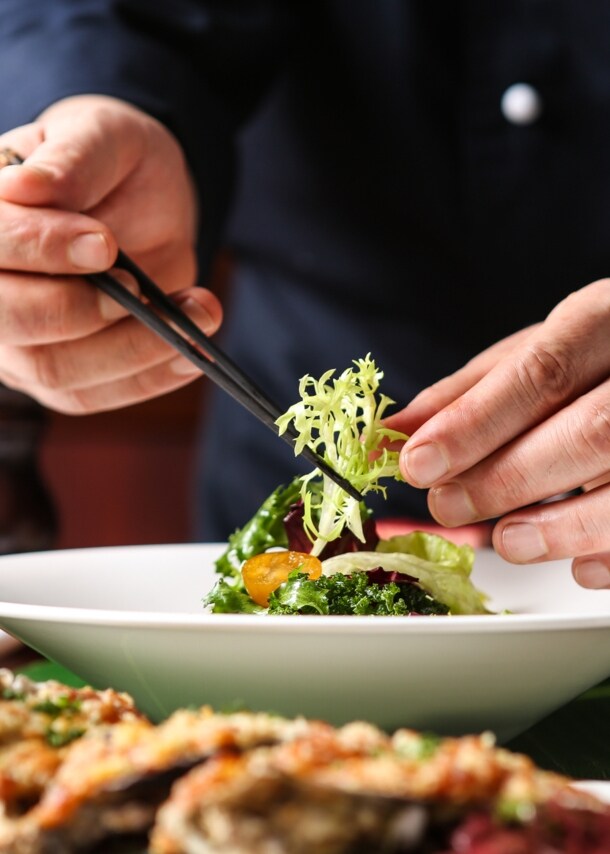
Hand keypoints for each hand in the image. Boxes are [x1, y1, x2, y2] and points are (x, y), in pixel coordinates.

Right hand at [0, 95, 221, 412]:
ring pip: (57, 370)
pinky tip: (193, 351)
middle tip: (141, 286)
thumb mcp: (102, 134)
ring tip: (198, 313)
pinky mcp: (60, 376)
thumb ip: (73, 159)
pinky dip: (150, 377)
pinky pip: (97, 394)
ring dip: (133, 349)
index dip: (39, 249)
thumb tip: (27, 190)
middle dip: (81, 309)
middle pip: (10, 321)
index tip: (104, 244)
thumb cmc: (111, 163)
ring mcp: (17, 342)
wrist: (141, 203)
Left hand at [387, 279, 609, 589]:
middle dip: (508, 477)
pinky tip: (579, 565)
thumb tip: (397, 434)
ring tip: (508, 541)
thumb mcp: (538, 350)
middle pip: (591, 430)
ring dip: (563, 526)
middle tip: (447, 504)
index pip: (541, 371)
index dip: (476, 423)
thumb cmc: (596, 352)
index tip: (418, 461)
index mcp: (608, 317)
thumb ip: (470, 392)